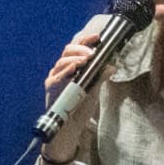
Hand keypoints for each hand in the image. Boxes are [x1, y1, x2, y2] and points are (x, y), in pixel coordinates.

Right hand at [40, 22, 104, 159]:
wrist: (70, 127)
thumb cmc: (80, 108)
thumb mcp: (94, 90)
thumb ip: (100, 77)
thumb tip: (112, 66)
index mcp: (71, 67)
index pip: (77, 48)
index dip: (86, 40)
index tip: (98, 37)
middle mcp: (61, 70)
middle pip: (68, 51)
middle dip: (81, 49)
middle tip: (93, 53)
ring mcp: (54, 78)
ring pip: (62, 61)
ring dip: (75, 59)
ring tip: (86, 59)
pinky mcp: (50, 88)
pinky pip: (57, 76)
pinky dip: (66, 71)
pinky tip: (74, 69)